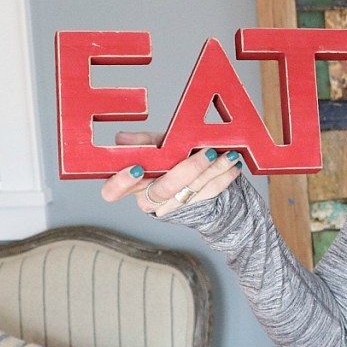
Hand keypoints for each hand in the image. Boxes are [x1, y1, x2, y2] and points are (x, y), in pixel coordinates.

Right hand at [101, 131, 242, 215]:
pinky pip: (211, 193)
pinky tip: (233, 166)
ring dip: (214, 170)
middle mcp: (151, 198)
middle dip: (187, 169)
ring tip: (228, 154)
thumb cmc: (172, 158)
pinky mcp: (196, 207)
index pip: (113, 190)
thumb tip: (121, 138)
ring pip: (193, 190)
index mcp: (133, 183)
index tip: (137, 168)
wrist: (199, 180)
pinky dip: (224, 177)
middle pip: (163, 189)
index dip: (121, 182)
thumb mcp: (157, 146)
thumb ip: (144, 142)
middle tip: (206, 152)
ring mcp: (174, 205)